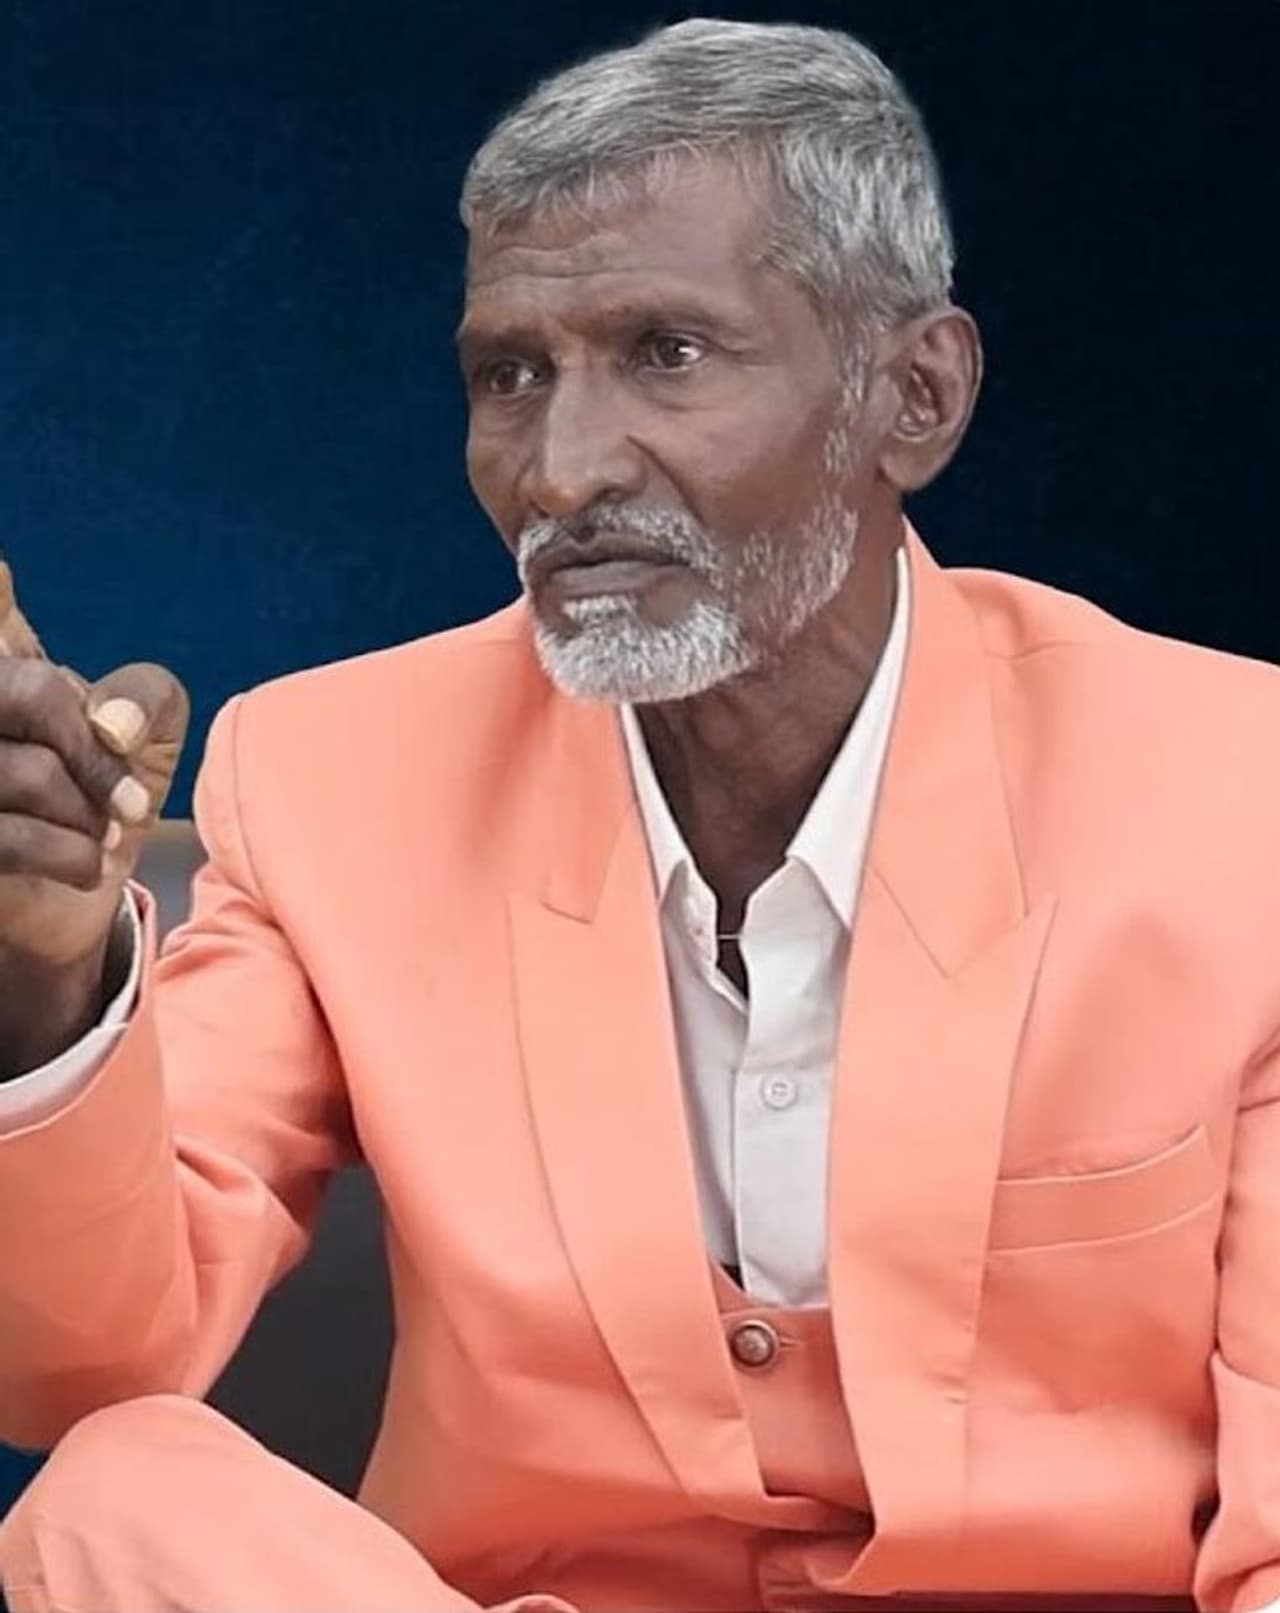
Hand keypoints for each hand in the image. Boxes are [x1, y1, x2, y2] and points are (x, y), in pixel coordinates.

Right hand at [0, 559, 189, 1070]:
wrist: (78, 902)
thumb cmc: (108, 800)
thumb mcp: (154, 739)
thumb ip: (147, 698)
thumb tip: (112, 722)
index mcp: (11, 661)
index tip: (3, 572)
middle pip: (28, 689)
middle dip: (94, 751)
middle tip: (133, 803)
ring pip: (26, 771)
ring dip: (89, 815)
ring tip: (102, 836)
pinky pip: (12, 837)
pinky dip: (71, 856)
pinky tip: (85, 866)